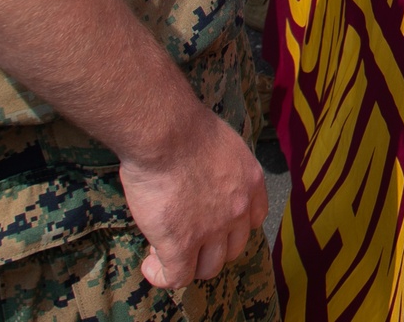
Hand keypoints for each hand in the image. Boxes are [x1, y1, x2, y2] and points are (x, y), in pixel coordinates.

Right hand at [122, 95, 267, 289]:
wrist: (165, 131)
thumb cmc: (183, 126)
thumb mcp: (219, 143)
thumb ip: (219, 166)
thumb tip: (200, 174)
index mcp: (250, 181)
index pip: (253, 219)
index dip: (231, 226)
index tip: (210, 222)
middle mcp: (238, 209)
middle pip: (232, 248)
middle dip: (210, 247)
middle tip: (185, 235)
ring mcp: (211, 230)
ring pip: (208, 268)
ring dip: (189, 264)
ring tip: (165, 250)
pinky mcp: (181, 244)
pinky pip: (177, 277)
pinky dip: (163, 276)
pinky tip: (150, 266)